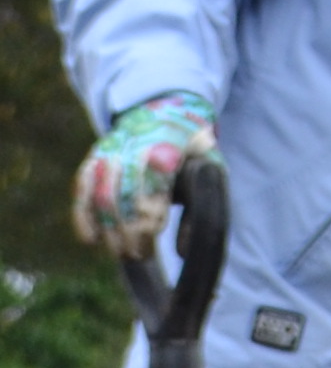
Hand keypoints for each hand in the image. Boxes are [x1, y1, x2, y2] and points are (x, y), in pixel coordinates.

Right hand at [75, 95, 215, 252]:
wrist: (165, 112)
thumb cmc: (192, 148)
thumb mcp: (210, 166)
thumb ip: (203, 204)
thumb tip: (182, 251)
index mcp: (168, 145)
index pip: (153, 185)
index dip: (149, 215)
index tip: (152, 239)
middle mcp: (134, 147)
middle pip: (123, 194)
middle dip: (128, 230)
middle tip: (137, 255)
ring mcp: (111, 151)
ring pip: (101, 193)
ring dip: (108, 228)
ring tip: (120, 253)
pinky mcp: (95, 157)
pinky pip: (82, 188)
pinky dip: (83, 216)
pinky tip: (90, 240)